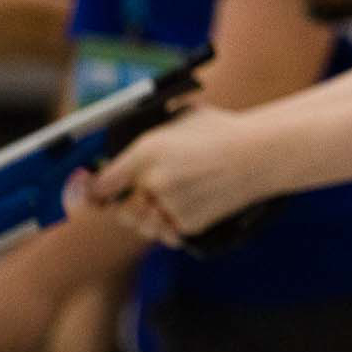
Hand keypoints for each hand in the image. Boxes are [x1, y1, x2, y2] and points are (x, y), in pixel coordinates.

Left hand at [83, 106, 273, 243]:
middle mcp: (152, 181)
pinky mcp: (190, 223)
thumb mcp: (181, 119)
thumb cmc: (223, 131)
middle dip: (127, 205)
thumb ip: (150, 135)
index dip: (92, 191)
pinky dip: (173, 225)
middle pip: (120, 211)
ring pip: (143, 225)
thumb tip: (126, 141)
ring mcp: (171, 205)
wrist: (261, 154)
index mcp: (145, 152)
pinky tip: (184, 209)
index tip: (89, 193)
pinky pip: (169, 232)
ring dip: (149, 218)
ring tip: (164, 203)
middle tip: (140, 197)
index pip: (101, 184)